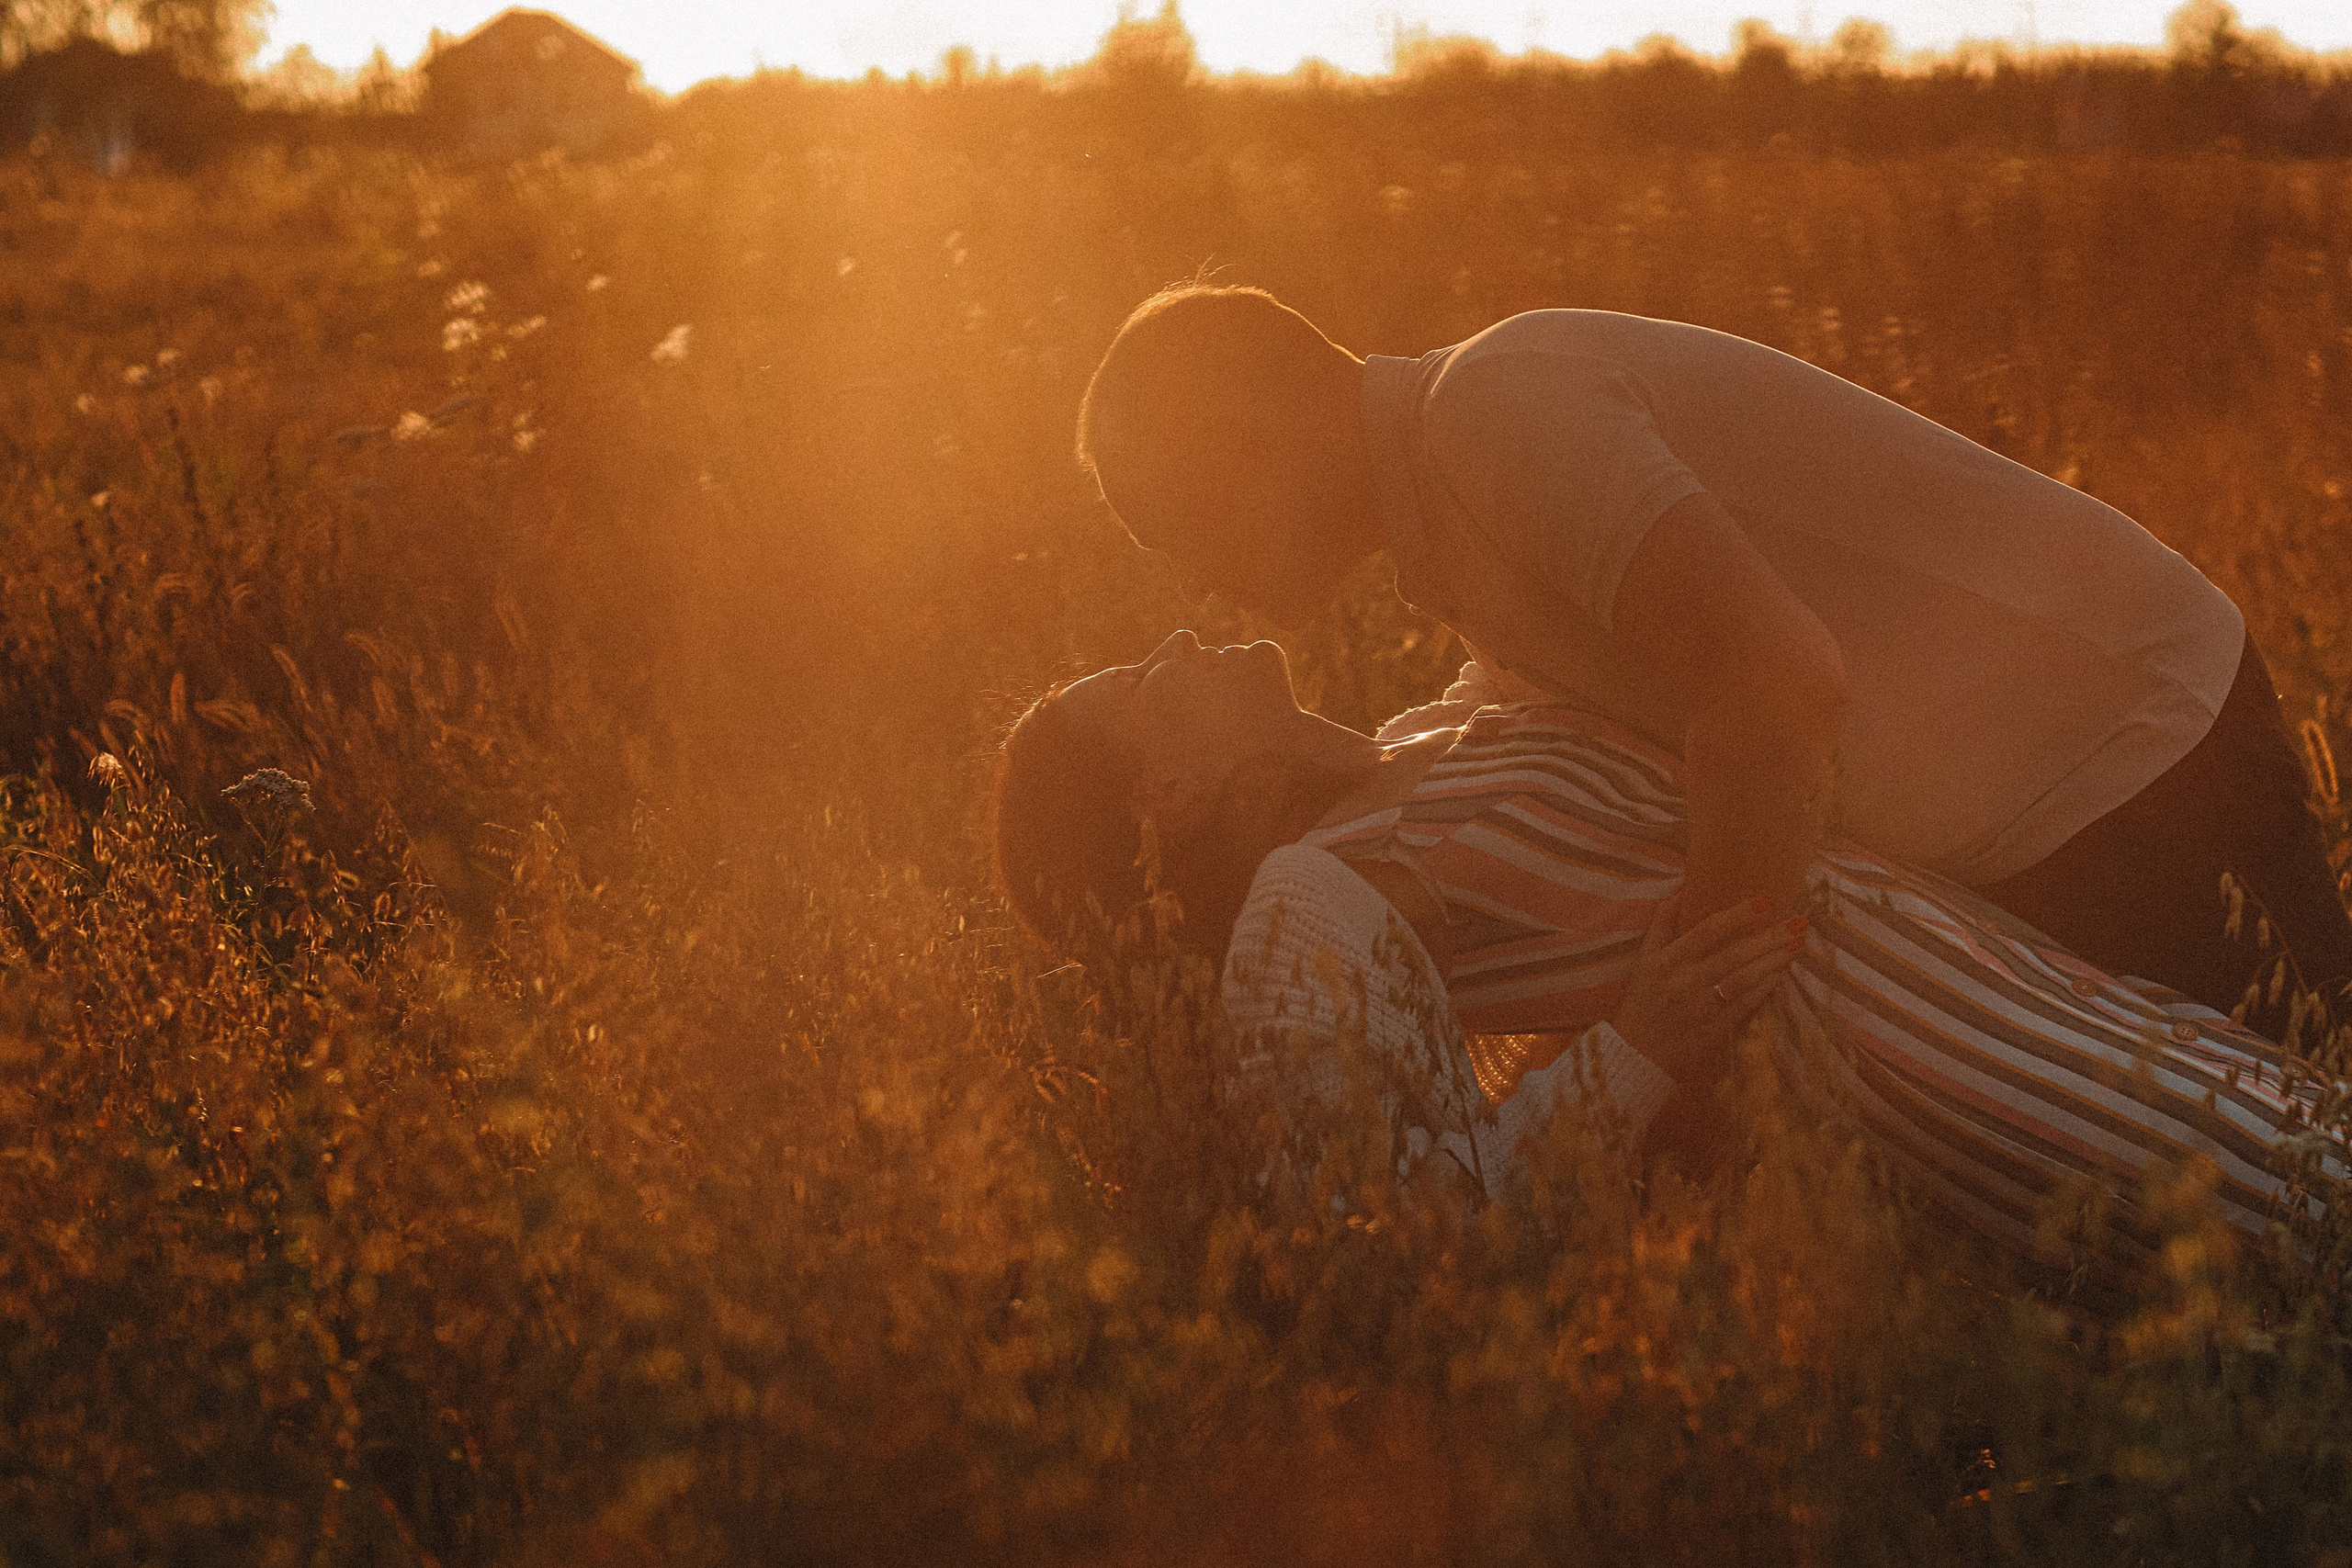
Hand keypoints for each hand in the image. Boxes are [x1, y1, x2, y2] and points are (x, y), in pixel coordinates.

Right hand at [1612, 896, 1803, 1086]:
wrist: (1637, 1050)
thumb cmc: (1642, 999)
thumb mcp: (1644, 959)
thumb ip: (1660, 925)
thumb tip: (1678, 894)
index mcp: (1669, 960)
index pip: (1708, 931)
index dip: (1738, 915)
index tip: (1766, 902)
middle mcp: (1686, 981)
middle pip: (1734, 954)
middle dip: (1770, 937)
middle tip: (1799, 923)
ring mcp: (1702, 1006)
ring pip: (1744, 979)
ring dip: (1773, 960)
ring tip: (1797, 944)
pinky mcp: (1714, 1028)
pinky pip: (1745, 1004)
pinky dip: (1765, 988)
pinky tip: (1781, 973)